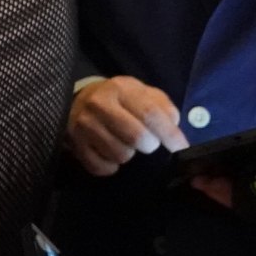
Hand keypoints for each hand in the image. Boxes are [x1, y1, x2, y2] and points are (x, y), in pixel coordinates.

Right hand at [67, 77, 188, 175]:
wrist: (78, 101)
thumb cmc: (119, 100)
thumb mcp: (141, 93)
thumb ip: (162, 106)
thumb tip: (173, 125)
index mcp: (121, 88)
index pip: (150, 113)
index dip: (169, 134)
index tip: (180, 147)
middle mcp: (99, 104)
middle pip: (135, 136)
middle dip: (149, 145)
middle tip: (148, 144)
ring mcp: (84, 125)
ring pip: (119, 154)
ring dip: (128, 155)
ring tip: (125, 145)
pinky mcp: (75, 144)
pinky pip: (101, 167)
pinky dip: (111, 166)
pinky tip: (110, 154)